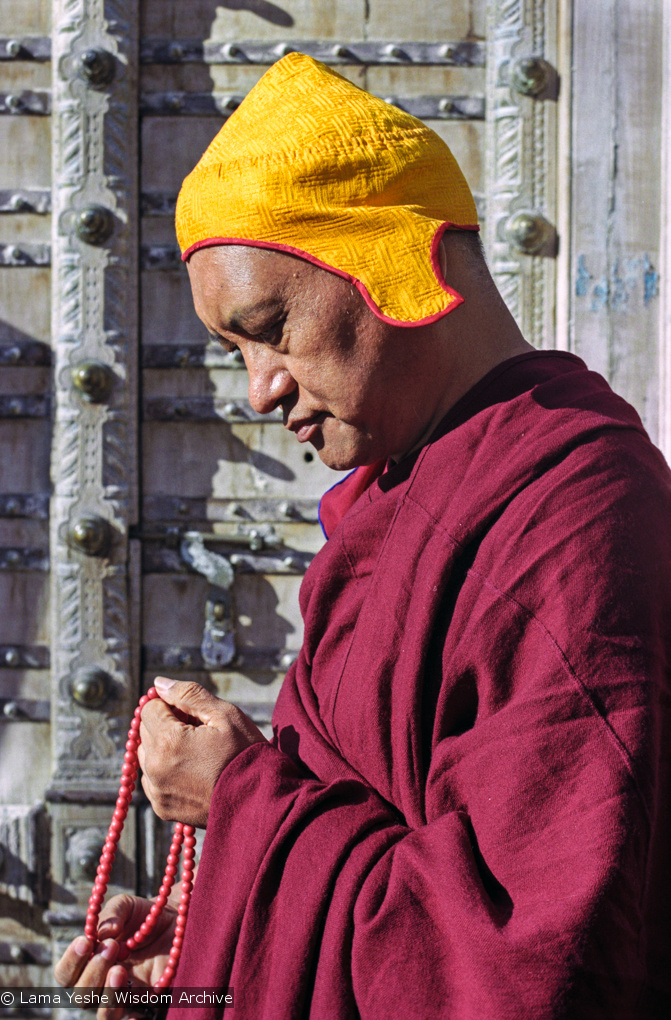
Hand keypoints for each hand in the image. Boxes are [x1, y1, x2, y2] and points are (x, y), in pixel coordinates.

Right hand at [54, 894, 175, 1019]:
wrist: (174, 921)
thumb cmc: (142, 915)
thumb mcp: (126, 905)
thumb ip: (113, 913)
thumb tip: (106, 932)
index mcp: (88, 963)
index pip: (65, 975)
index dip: (71, 961)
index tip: (86, 941)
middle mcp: (101, 985)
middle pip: (82, 997)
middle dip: (93, 972)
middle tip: (112, 946)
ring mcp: (123, 997)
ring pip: (104, 1014)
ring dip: (109, 994)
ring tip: (120, 969)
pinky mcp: (146, 1004)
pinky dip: (132, 1019)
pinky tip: (136, 1008)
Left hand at [138, 678, 266, 826]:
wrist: (259, 801)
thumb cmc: (245, 754)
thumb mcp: (225, 715)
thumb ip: (189, 694)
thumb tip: (159, 683)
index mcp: (167, 742)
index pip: (149, 709)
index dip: (171, 706)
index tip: (193, 714)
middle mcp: (154, 768)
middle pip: (146, 731)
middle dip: (167, 725)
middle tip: (199, 733)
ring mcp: (157, 791)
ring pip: (146, 755)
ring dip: (164, 748)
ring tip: (197, 754)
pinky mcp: (162, 808)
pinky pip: (153, 780)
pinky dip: (166, 771)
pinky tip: (193, 772)